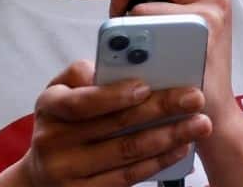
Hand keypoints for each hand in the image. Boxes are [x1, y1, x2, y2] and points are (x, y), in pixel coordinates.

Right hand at [8, 61, 208, 186]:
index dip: (114, 95)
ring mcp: (67, 172)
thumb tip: (122, 66)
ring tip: (198, 123)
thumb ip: (86, 75)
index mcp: (50, 106)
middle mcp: (53, 141)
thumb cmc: (65, 120)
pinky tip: (180, 147)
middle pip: (115, 126)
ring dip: (169, 137)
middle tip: (195, 98)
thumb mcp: (63, 91)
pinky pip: (127, 177)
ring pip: (127, 152)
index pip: (82, 101)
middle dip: (161, 109)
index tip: (146, 86)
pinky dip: (158, 161)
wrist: (43, 174)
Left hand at [109, 0, 242, 149]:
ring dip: (125, 4)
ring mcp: (211, 13)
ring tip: (121, 28)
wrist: (211, 108)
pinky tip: (131, 44)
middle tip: (114, 3)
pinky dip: (133, 26)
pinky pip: (152, 17)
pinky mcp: (201, 35)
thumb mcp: (187, 24)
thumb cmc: (189, 68)